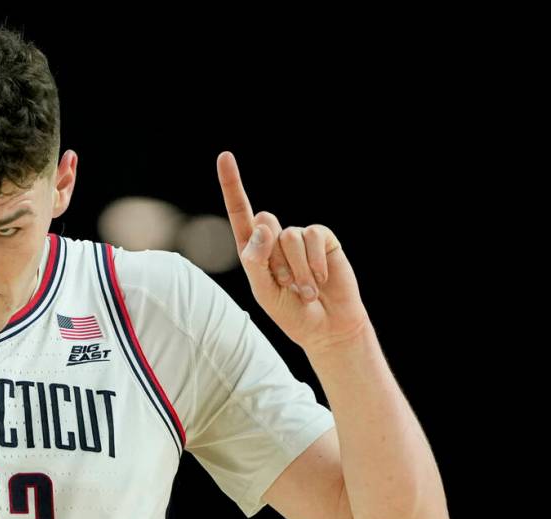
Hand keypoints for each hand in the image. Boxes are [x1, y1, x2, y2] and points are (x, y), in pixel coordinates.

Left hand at [216, 151, 370, 352]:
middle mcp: (275, 238)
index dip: (232, 184)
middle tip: (287, 285)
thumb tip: (263, 225)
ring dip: (296, 269)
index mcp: (254, 250)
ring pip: (288, 235)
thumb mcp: (264, 292)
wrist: (327, 327)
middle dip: (274, 258)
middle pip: (265, 222)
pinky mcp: (323, 239)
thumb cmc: (291, 313)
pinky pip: (313, 235)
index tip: (225, 156)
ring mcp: (300, 237)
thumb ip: (256, 260)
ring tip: (304, 289)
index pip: (240, 213)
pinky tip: (320, 280)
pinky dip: (314, 262)